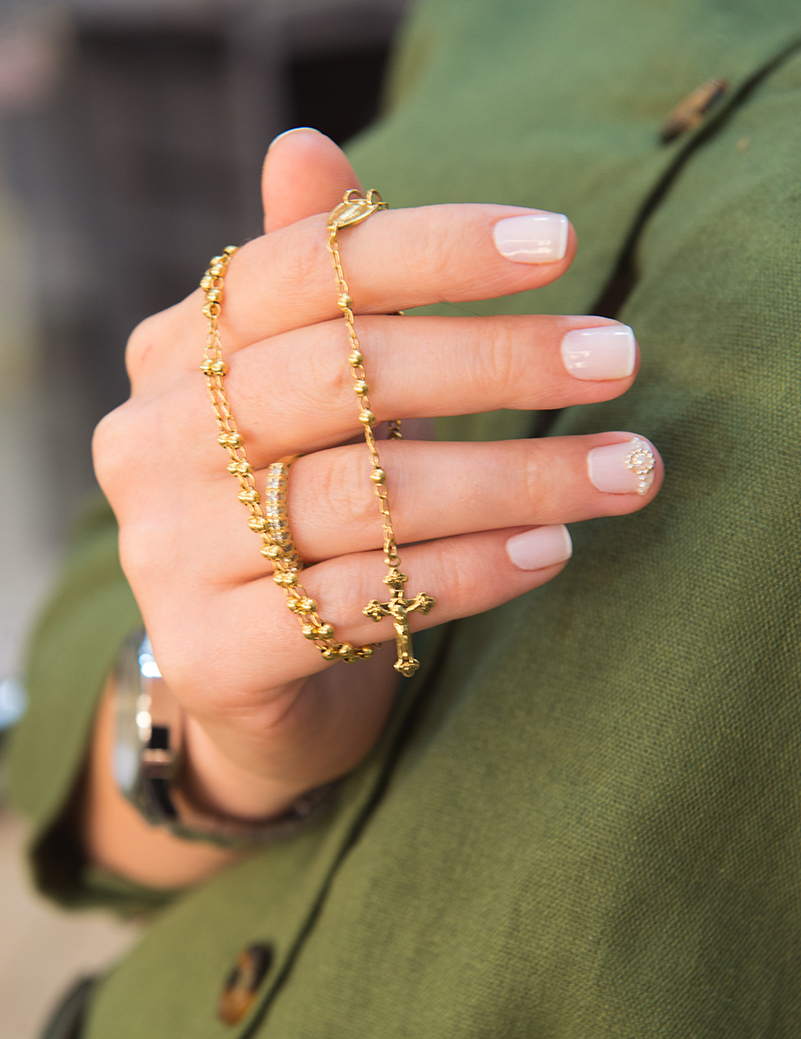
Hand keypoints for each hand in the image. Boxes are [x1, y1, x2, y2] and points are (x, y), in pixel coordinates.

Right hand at [87, 129, 660, 884]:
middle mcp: (153, 444)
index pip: (298, 272)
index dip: (430, 250)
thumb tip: (303, 147)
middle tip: (617, 358)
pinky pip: (359, 600)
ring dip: (512, 479)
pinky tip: (550, 551)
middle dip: (491, 362)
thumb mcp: (306, 391)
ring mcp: (171, 554)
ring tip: (622, 470)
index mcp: (175, 355)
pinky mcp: (212, 653)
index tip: (559, 245)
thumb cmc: (295, 507)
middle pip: (333, 378)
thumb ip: (309, 282)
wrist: (245, 672)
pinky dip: (467, 572)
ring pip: (359, 497)